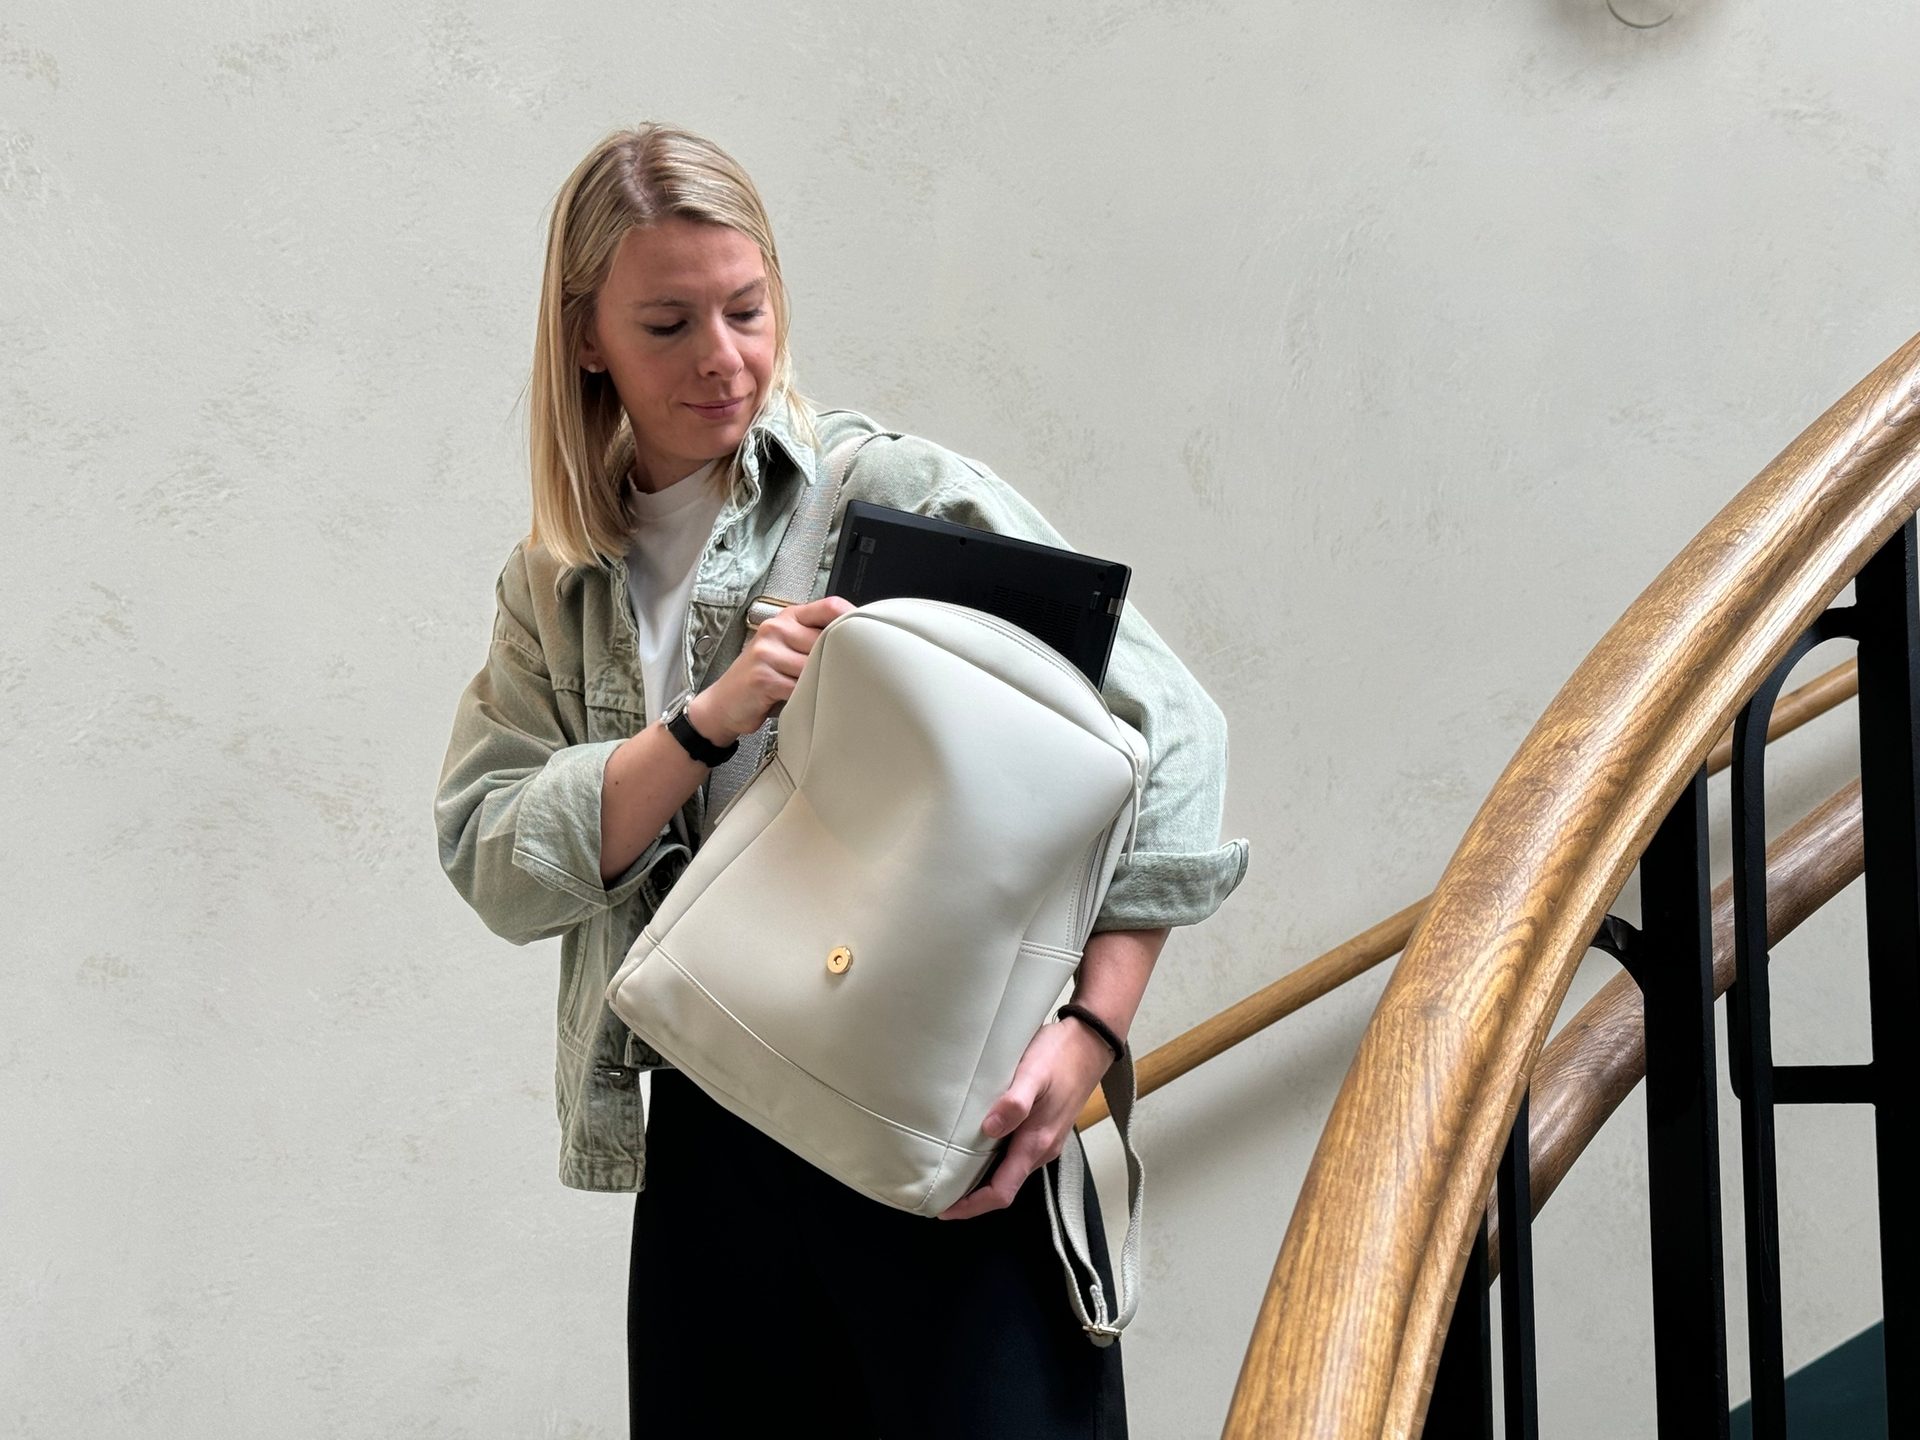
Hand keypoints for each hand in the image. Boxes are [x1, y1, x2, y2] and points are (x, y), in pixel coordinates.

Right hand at [692, 596, 856, 741]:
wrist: (724, 703)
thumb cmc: (762, 678)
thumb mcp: (786, 650)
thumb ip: (814, 641)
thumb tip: (858, 644)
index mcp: (787, 618)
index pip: (829, 606)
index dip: (854, 619)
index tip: (870, 637)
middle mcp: (777, 629)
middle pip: (828, 639)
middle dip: (839, 661)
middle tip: (848, 676)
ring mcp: (767, 652)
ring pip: (816, 666)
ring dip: (821, 683)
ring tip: (817, 691)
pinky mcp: (763, 677)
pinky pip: (800, 688)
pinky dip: (806, 699)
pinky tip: (802, 702)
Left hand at [937, 1015, 1116, 1220]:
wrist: (1092, 1042)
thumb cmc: (1060, 1055)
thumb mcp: (1033, 1073)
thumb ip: (1014, 1103)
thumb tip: (989, 1128)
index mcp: (1036, 1142)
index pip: (1002, 1191)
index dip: (972, 1205)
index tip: (944, 1209)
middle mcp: (1042, 1149)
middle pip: (1004, 1186)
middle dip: (972, 1196)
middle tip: (938, 1190)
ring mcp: (1046, 1140)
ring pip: (1010, 1171)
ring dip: (983, 1178)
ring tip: (951, 1170)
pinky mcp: (1046, 1128)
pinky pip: (1017, 1155)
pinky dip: (994, 1160)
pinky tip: (977, 1145)